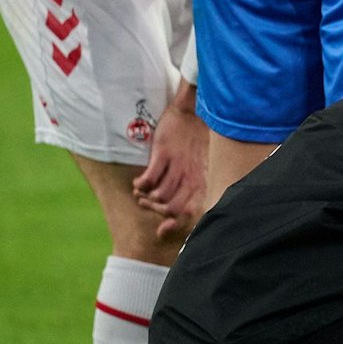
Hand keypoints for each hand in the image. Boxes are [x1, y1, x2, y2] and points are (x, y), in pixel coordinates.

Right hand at [133, 80, 205, 241]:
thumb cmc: (199, 142)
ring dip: (146, 198)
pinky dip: (142, 184)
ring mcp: (178, 166)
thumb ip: (194, 186)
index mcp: (203, 182)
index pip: (192, 212)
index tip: (161, 231)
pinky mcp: (165, 153)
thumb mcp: (203, 166)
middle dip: (156, 211)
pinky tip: (138, 183)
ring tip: (141, 194)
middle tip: (146, 204)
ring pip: (160, 195)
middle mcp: (192, 177)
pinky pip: (150, 177)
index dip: (176, 224)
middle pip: (172, 207)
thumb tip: (182, 207)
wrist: (195, 112)